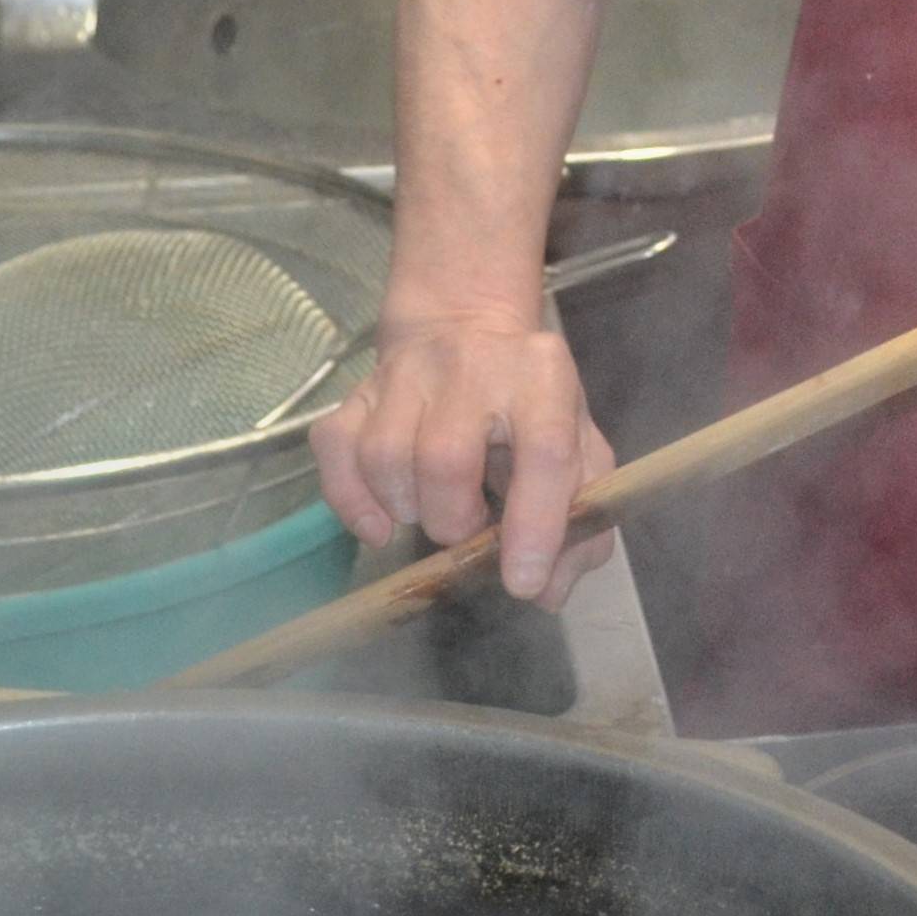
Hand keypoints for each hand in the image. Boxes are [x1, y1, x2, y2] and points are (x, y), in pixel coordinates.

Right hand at [312, 312, 616, 610]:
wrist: (463, 325)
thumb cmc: (527, 400)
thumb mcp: (575, 443)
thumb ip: (580, 519)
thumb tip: (548, 591)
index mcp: (542, 377)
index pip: (545, 450)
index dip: (536, 523)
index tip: (523, 580)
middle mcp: (473, 366)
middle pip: (446, 460)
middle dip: (454, 520)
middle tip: (470, 526)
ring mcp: (407, 375)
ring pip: (385, 459)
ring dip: (405, 509)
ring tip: (433, 506)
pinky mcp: (358, 392)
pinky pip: (336, 452)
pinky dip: (351, 501)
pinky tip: (381, 519)